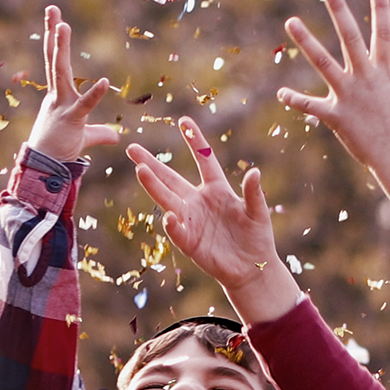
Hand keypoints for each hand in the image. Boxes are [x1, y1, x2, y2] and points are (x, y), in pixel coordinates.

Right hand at [24, 5, 123, 164]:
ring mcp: (61, 106)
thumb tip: (116, 136)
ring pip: (60, 72)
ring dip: (60, 48)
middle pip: (54, 59)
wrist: (45, 171)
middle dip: (53, 33)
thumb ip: (99, 132)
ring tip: (62, 26)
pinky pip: (84, 105)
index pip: (57, 62)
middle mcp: (57, 95)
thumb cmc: (60, 152)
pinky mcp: (70, 121)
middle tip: (52, 9)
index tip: (56, 20)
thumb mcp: (83, 138)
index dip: (56, 41)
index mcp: (59, 95)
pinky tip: (104, 81)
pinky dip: (94, 94)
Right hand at [124, 118, 299, 322]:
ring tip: (141, 170)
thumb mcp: (257, 212)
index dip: (195, 141)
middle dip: (151, 163)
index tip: (183, 121)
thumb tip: (254, 172)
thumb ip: (253, 193)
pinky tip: (170, 217)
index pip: (204, 160)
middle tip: (132, 148)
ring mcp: (191, 221)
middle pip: (171, 178)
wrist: (252, 269)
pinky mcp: (190, 243)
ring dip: (154, 186)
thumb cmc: (256, 237)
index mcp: (217, 189)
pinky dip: (174, 225)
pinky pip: (179, 231)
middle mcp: (198, 201)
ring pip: (168, 200)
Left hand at [276, 0, 389, 230]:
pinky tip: (281, 93)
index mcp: (385, 73)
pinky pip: (312, 106)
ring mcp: (350, 96)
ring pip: (324, 63)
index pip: (384, 35)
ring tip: (291, 21)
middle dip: (340, 12)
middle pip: (351, 38)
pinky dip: (296, 100)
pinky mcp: (337, 117)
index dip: (382, 11)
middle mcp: (366, 78)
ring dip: (307, 41)